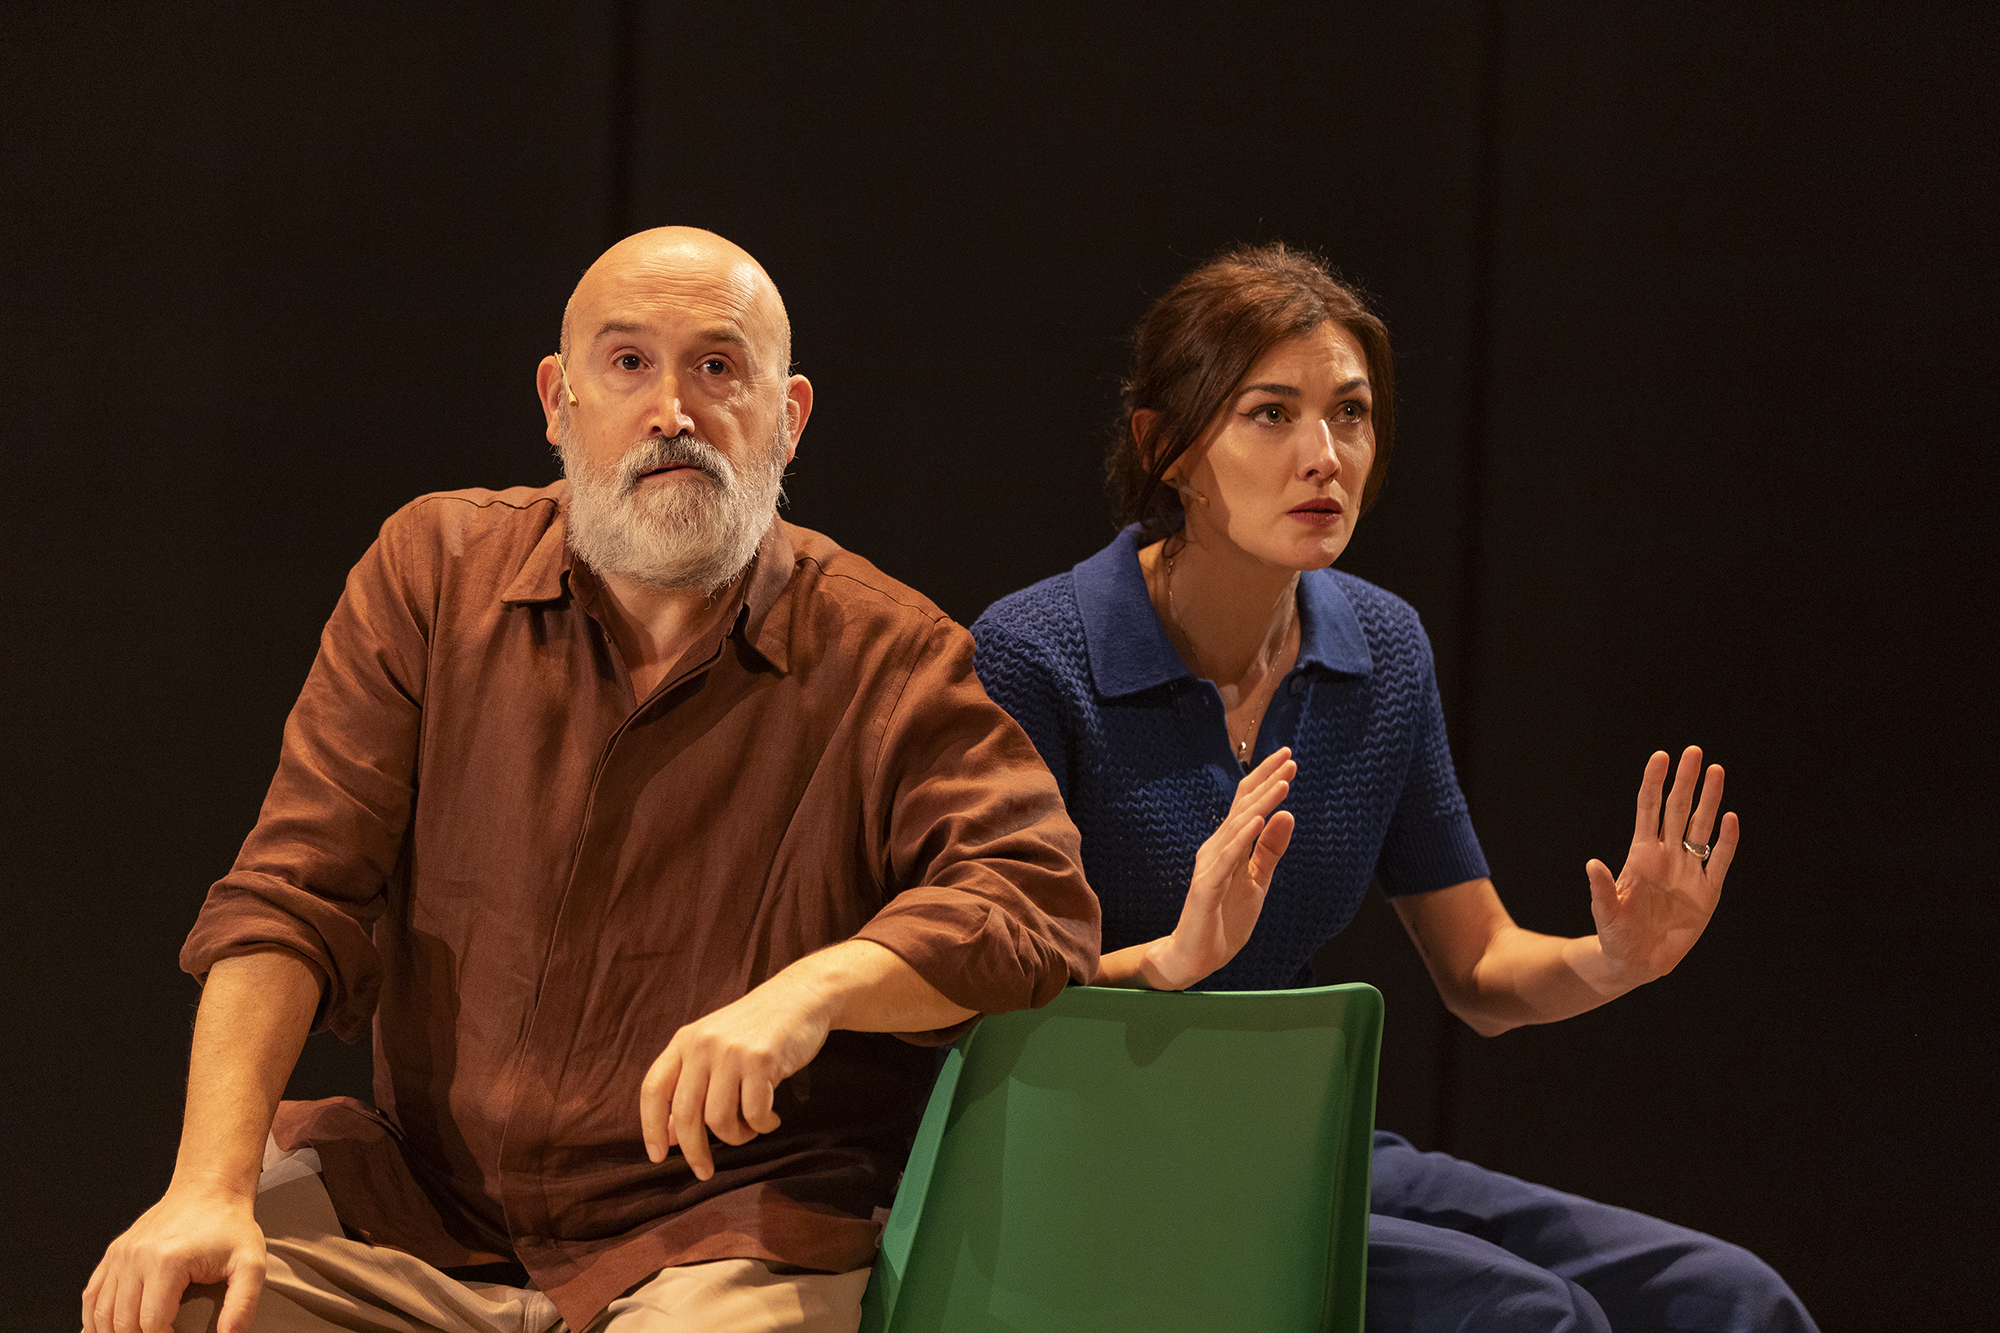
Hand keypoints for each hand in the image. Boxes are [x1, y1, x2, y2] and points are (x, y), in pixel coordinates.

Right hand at [82, 1185, 265, 1332]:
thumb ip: (243, 1303)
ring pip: (101, 1314)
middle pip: (123, 1323)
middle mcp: (136, 1258)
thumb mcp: (250, 1263)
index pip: (151, 1324)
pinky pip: (92, 1295)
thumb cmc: (228, 1225)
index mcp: (167, 1262)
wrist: (209, 1190)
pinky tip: (110, 1329)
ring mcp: (121, 1255)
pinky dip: (95, 1319)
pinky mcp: (114, 1253)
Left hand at [639, 971, 832, 1181]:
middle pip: (685, 1113)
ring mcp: (732, 1052)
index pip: (653, 1089)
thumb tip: (671, 1136)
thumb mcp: (715, 1048)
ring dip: (736, 1137)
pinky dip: (763, 1126)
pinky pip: (754, 1114)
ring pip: (720, 1120)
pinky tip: (772, 1119)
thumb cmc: (756, 1030)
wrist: (801, 996)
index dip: (651, 1127)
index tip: (657, 1156)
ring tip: (750, 1129)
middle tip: (705, 1171)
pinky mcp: (762, 1060)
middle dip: (694, 1151)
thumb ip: (692, 1085)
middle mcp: (703, 1045)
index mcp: (685, 1041)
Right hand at [1144, 748, 1297, 989]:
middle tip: (1290, 759)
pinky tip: (1257, 821)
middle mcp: (1216, 848)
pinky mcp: (1205, 888)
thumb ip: (1270, 850)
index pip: (1248, 805)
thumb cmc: (1225, 918)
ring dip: (1260, 804)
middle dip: (1267, 782)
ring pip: (1236, 828)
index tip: (1289, 760)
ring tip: (1283, 784)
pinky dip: (1241, 838)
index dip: (1266, 781)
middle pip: (1242, 807)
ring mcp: (1209, 867)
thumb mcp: (1258, 881)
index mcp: (1229, 845)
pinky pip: (1225, 859)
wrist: (1195, 957)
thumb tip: (1288, 814)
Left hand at [1586, 745, 1739, 987]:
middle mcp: (1667, 856)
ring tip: (1716, 771)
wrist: (1637, 962)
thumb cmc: (1615, 935)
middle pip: (1678, 810)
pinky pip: (1720, 861)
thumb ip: (1602, 890)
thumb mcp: (1605, 913)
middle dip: (1685, 781)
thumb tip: (1592, 865)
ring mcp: (1689, 872)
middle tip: (1694, 752)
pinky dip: (1727, 841)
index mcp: (1640, 855)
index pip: (1649, 810)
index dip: (1654, 782)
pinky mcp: (1708, 893)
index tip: (1661, 756)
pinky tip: (1731, 818)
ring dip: (1709, 801)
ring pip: (1701, 828)